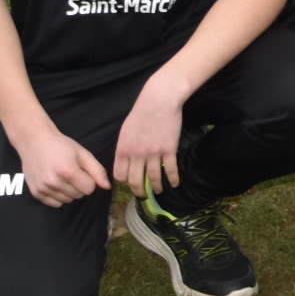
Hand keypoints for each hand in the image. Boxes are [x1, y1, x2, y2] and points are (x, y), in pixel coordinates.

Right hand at [17, 123, 111, 208]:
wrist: (35, 142)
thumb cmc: (61, 146)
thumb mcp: (83, 154)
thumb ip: (97, 171)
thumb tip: (107, 187)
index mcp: (68, 171)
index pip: (90, 189)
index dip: (89, 180)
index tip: (83, 171)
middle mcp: (54, 182)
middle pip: (79, 195)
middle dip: (79, 185)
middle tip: (71, 172)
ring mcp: (44, 188)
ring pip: (67, 201)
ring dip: (69, 191)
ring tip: (62, 176)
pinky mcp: (36, 193)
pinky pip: (55, 204)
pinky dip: (58, 196)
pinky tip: (54, 183)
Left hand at [111, 75, 191, 196]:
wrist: (159, 100)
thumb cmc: (141, 112)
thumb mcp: (125, 130)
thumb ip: (124, 147)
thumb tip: (125, 160)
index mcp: (123, 149)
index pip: (120, 175)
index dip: (124, 182)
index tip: (130, 183)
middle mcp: (136, 154)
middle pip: (134, 181)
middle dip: (139, 191)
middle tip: (143, 195)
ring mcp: (153, 153)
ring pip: (153, 178)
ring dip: (156, 188)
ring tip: (159, 191)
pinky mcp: (168, 149)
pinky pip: (170, 169)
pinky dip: (172, 179)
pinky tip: (174, 183)